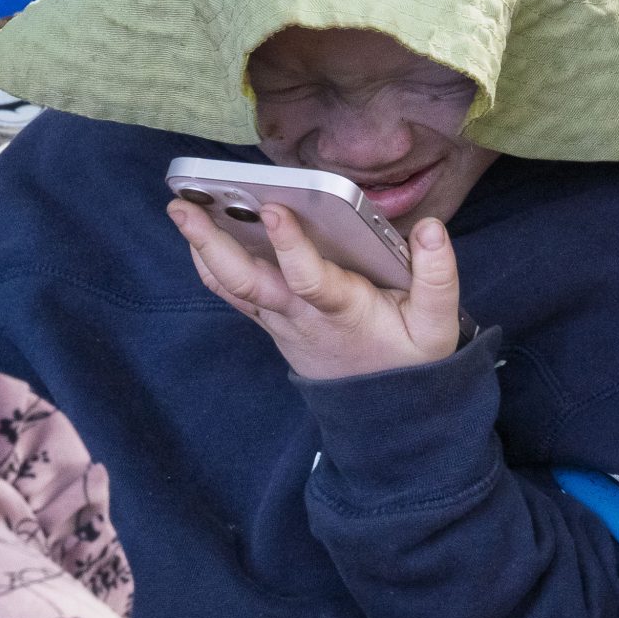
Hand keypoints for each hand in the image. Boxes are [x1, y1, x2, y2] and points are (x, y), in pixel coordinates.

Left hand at [169, 198, 461, 380]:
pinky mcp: (271, 322)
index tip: (274, 208)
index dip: (291, 245)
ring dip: (202, 249)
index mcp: (342, 311)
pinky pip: (233, 294)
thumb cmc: (409, 360)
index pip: (310, 279)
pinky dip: (211, 264)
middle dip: (213, 243)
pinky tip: (197, 234)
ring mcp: (279, 321)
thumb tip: (432, 228)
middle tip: (184, 206)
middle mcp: (300, 316)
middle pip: (246, 282)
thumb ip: (438, 277)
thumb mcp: (438, 326)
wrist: (383, 412)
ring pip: (232, 287)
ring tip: (180, 207)